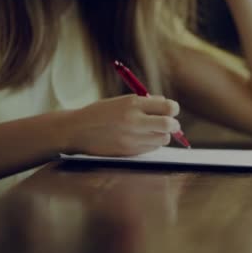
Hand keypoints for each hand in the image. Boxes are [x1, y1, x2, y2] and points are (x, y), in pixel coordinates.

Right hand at [63, 95, 180, 155]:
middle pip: (170, 124)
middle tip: (171, 124)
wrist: (77, 130)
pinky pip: (152, 148)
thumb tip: (168, 105)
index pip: (168, 106)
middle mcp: (134, 120)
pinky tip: (141, 139)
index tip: (171, 110)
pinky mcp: (129, 151)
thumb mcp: (122, 101)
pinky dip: (152, 143)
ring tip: (152, 131)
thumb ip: (145, 102)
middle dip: (174, 124)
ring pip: (163, 138)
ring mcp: (131, 137)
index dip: (173, 109)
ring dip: (163, 135)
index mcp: (132, 103)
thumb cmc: (102, 113)